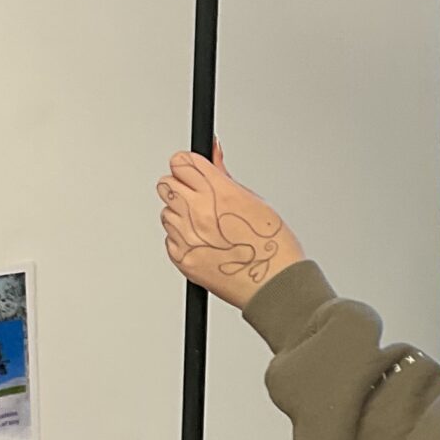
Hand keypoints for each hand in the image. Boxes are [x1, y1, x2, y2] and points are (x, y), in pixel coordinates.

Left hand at [157, 146, 306, 309]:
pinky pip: (169, 238)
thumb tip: (212, 153)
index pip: (181, 162)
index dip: (186, 164)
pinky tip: (203, 242)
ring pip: (166, 211)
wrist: (273, 285)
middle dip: (179, 185)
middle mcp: (199, 212)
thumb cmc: (272, 247)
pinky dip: (181, 238)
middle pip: (166, 183)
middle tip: (195, 195)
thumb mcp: (254, 201)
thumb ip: (223, 175)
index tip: (191, 170)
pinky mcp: (182, 258)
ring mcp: (187, 236)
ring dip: (180, 213)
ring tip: (205, 225)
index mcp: (219, 192)